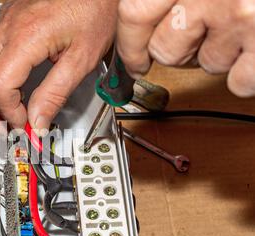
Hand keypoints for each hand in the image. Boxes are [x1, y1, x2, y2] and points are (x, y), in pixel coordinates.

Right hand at [0, 0, 117, 131]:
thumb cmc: (96, 7)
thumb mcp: (83, 58)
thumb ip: (56, 93)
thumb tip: (37, 122)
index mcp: (26, 37)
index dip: (8, 112)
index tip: (24, 123)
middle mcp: (7, 26)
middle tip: (3, 125)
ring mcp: (4, 20)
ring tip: (3, 111)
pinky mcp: (7, 18)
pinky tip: (7, 87)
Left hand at [116, 0, 254, 96]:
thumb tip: (144, 19)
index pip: (134, 15)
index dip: (130, 46)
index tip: (133, 61)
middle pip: (164, 49)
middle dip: (176, 54)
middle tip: (196, 40)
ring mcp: (237, 15)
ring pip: (205, 64)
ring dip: (215, 57)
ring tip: (236, 31)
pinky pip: (239, 81)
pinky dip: (245, 75)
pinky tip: (252, 51)